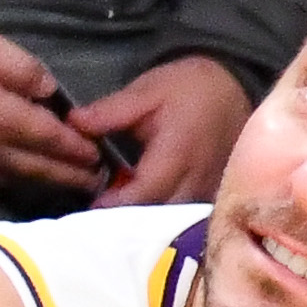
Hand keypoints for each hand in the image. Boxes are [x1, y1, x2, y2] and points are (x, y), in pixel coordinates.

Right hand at [0, 19, 101, 193]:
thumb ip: (24, 69)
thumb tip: (51, 92)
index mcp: (1, 117)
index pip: (52, 138)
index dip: (79, 147)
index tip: (102, 152)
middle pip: (39, 167)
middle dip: (71, 173)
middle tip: (98, 180)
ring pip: (17, 178)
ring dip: (47, 183)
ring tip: (72, 185)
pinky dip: (17, 183)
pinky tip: (26, 179)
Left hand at [78, 55, 248, 208]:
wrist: (234, 85)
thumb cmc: (188, 87)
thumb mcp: (147, 91)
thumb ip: (110, 111)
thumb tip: (72, 123)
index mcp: (178, 152)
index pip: (145, 192)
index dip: (116, 205)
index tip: (91, 207)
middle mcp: (198, 177)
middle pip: (159, 214)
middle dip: (128, 219)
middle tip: (98, 215)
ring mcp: (210, 188)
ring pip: (174, 220)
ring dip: (146, 221)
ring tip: (118, 214)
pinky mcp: (214, 193)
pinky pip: (188, 217)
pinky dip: (164, 219)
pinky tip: (143, 211)